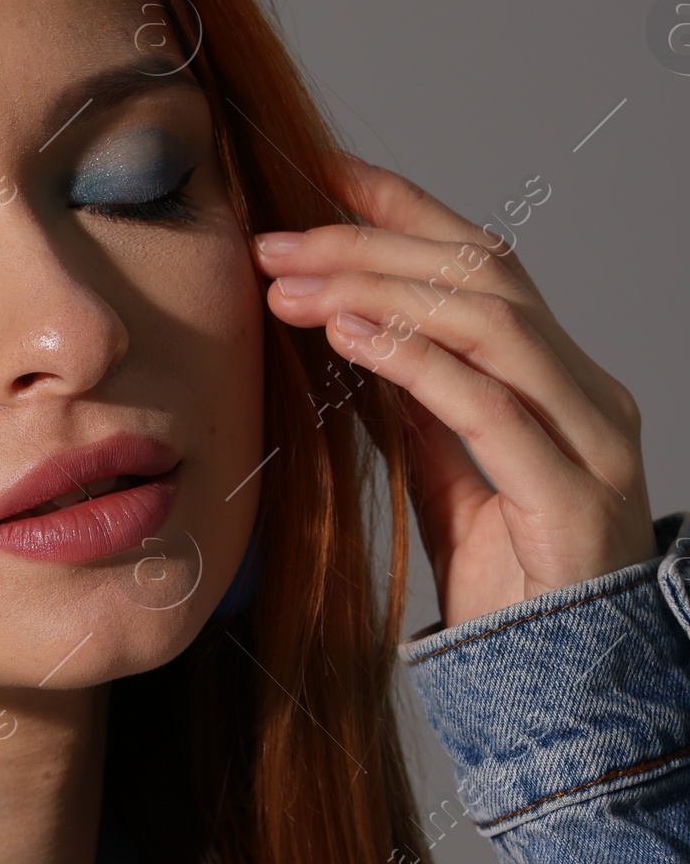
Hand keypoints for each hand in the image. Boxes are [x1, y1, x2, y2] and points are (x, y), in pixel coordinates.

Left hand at [251, 153, 657, 628]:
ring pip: (490, 320)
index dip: (402, 211)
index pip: (482, 264)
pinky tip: (350, 335)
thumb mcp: (448, 479)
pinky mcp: (570, 494)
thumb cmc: (511, 584)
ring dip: (381, 290)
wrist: (566, 687)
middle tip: (275, 240)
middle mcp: (584, 392)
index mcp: (558, 378)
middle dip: (372, 245)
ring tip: (294, 283)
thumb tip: (354, 330)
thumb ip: (418, 408)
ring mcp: (588, 438)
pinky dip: (415, 360)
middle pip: (482, 276)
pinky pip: (489, 406)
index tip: (318, 176)